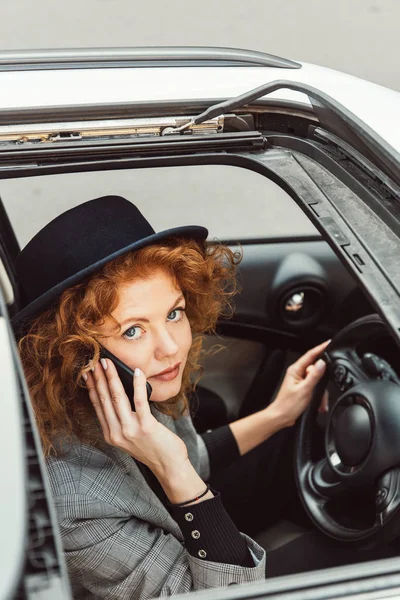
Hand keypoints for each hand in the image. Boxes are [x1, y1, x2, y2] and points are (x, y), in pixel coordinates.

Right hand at [85, 360, 188, 477]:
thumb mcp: (130, 436)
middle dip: (99, 378)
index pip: (98, 405)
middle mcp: (116, 433)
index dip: (92, 387)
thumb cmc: (153, 448)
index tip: (88, 372)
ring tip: (108, 363)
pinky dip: (137, 385)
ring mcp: (130, 430)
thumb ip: (122, 419)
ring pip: (117, 398)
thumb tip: (119, 392)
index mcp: (111, 434)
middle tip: (96, 361)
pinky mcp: (146, 426)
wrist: (169, 467)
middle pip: (104, 399)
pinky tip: (137, 372)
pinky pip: (139, 401)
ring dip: (112, 378)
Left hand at [268, 340, 329, 427]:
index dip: (320, 348)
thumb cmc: (288, 405)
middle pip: (315, 369)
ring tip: (319, 401)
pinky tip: (318, 403)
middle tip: (321, 389)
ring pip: (317, 380)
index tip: (329, 343)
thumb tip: (322, 364)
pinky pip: (314, 387)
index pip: (310, 355)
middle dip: (322, 379)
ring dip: (320, 391)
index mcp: (295, 370)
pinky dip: (318, 395)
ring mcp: (300, 381)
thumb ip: (314, 376)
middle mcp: (297, 373)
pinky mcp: (302, 388)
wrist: (281, 417)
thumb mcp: (304, 389)